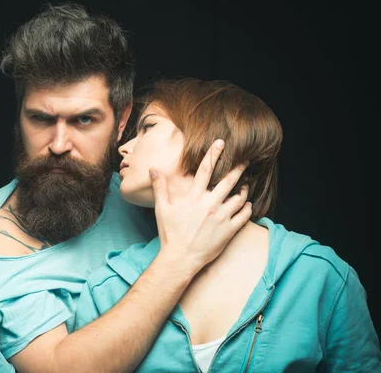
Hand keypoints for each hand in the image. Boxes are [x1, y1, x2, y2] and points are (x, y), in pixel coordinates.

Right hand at [150, 139, 250, 273]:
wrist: (180, 259)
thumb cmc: (170, 234)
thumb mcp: (162, 209)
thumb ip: (160, 187)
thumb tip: (153, 169)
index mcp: (194, 198)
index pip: (205, 170)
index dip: (213, 155)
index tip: (221, 143)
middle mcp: (210, 205)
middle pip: (228, 181)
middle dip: (238, 168)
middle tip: (246, 161)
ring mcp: (221, 218)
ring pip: (239, 198)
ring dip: (244, 189)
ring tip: (246, 184)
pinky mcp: (229, 230)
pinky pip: (244, 215)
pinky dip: (248, 208)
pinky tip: (247, 204)